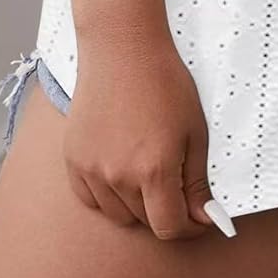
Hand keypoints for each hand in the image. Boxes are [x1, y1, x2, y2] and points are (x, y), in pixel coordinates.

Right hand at [62, 31, 229, 241]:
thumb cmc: (165, 83)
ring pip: (118, 215)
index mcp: (154, 170)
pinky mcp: (73, 161)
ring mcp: (91, 170)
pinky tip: (121, 171)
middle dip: (166, 211)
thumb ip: (197, 182)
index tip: (197, 216)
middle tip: (176, 184)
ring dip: (137, 206)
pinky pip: (91, 200)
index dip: (188, 227)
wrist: (122, 50)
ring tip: (148, 171)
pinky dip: (108, 196)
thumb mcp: (194, 131)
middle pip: (145, 222)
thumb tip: (204, 218)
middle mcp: (119, 177)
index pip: (169, 227)